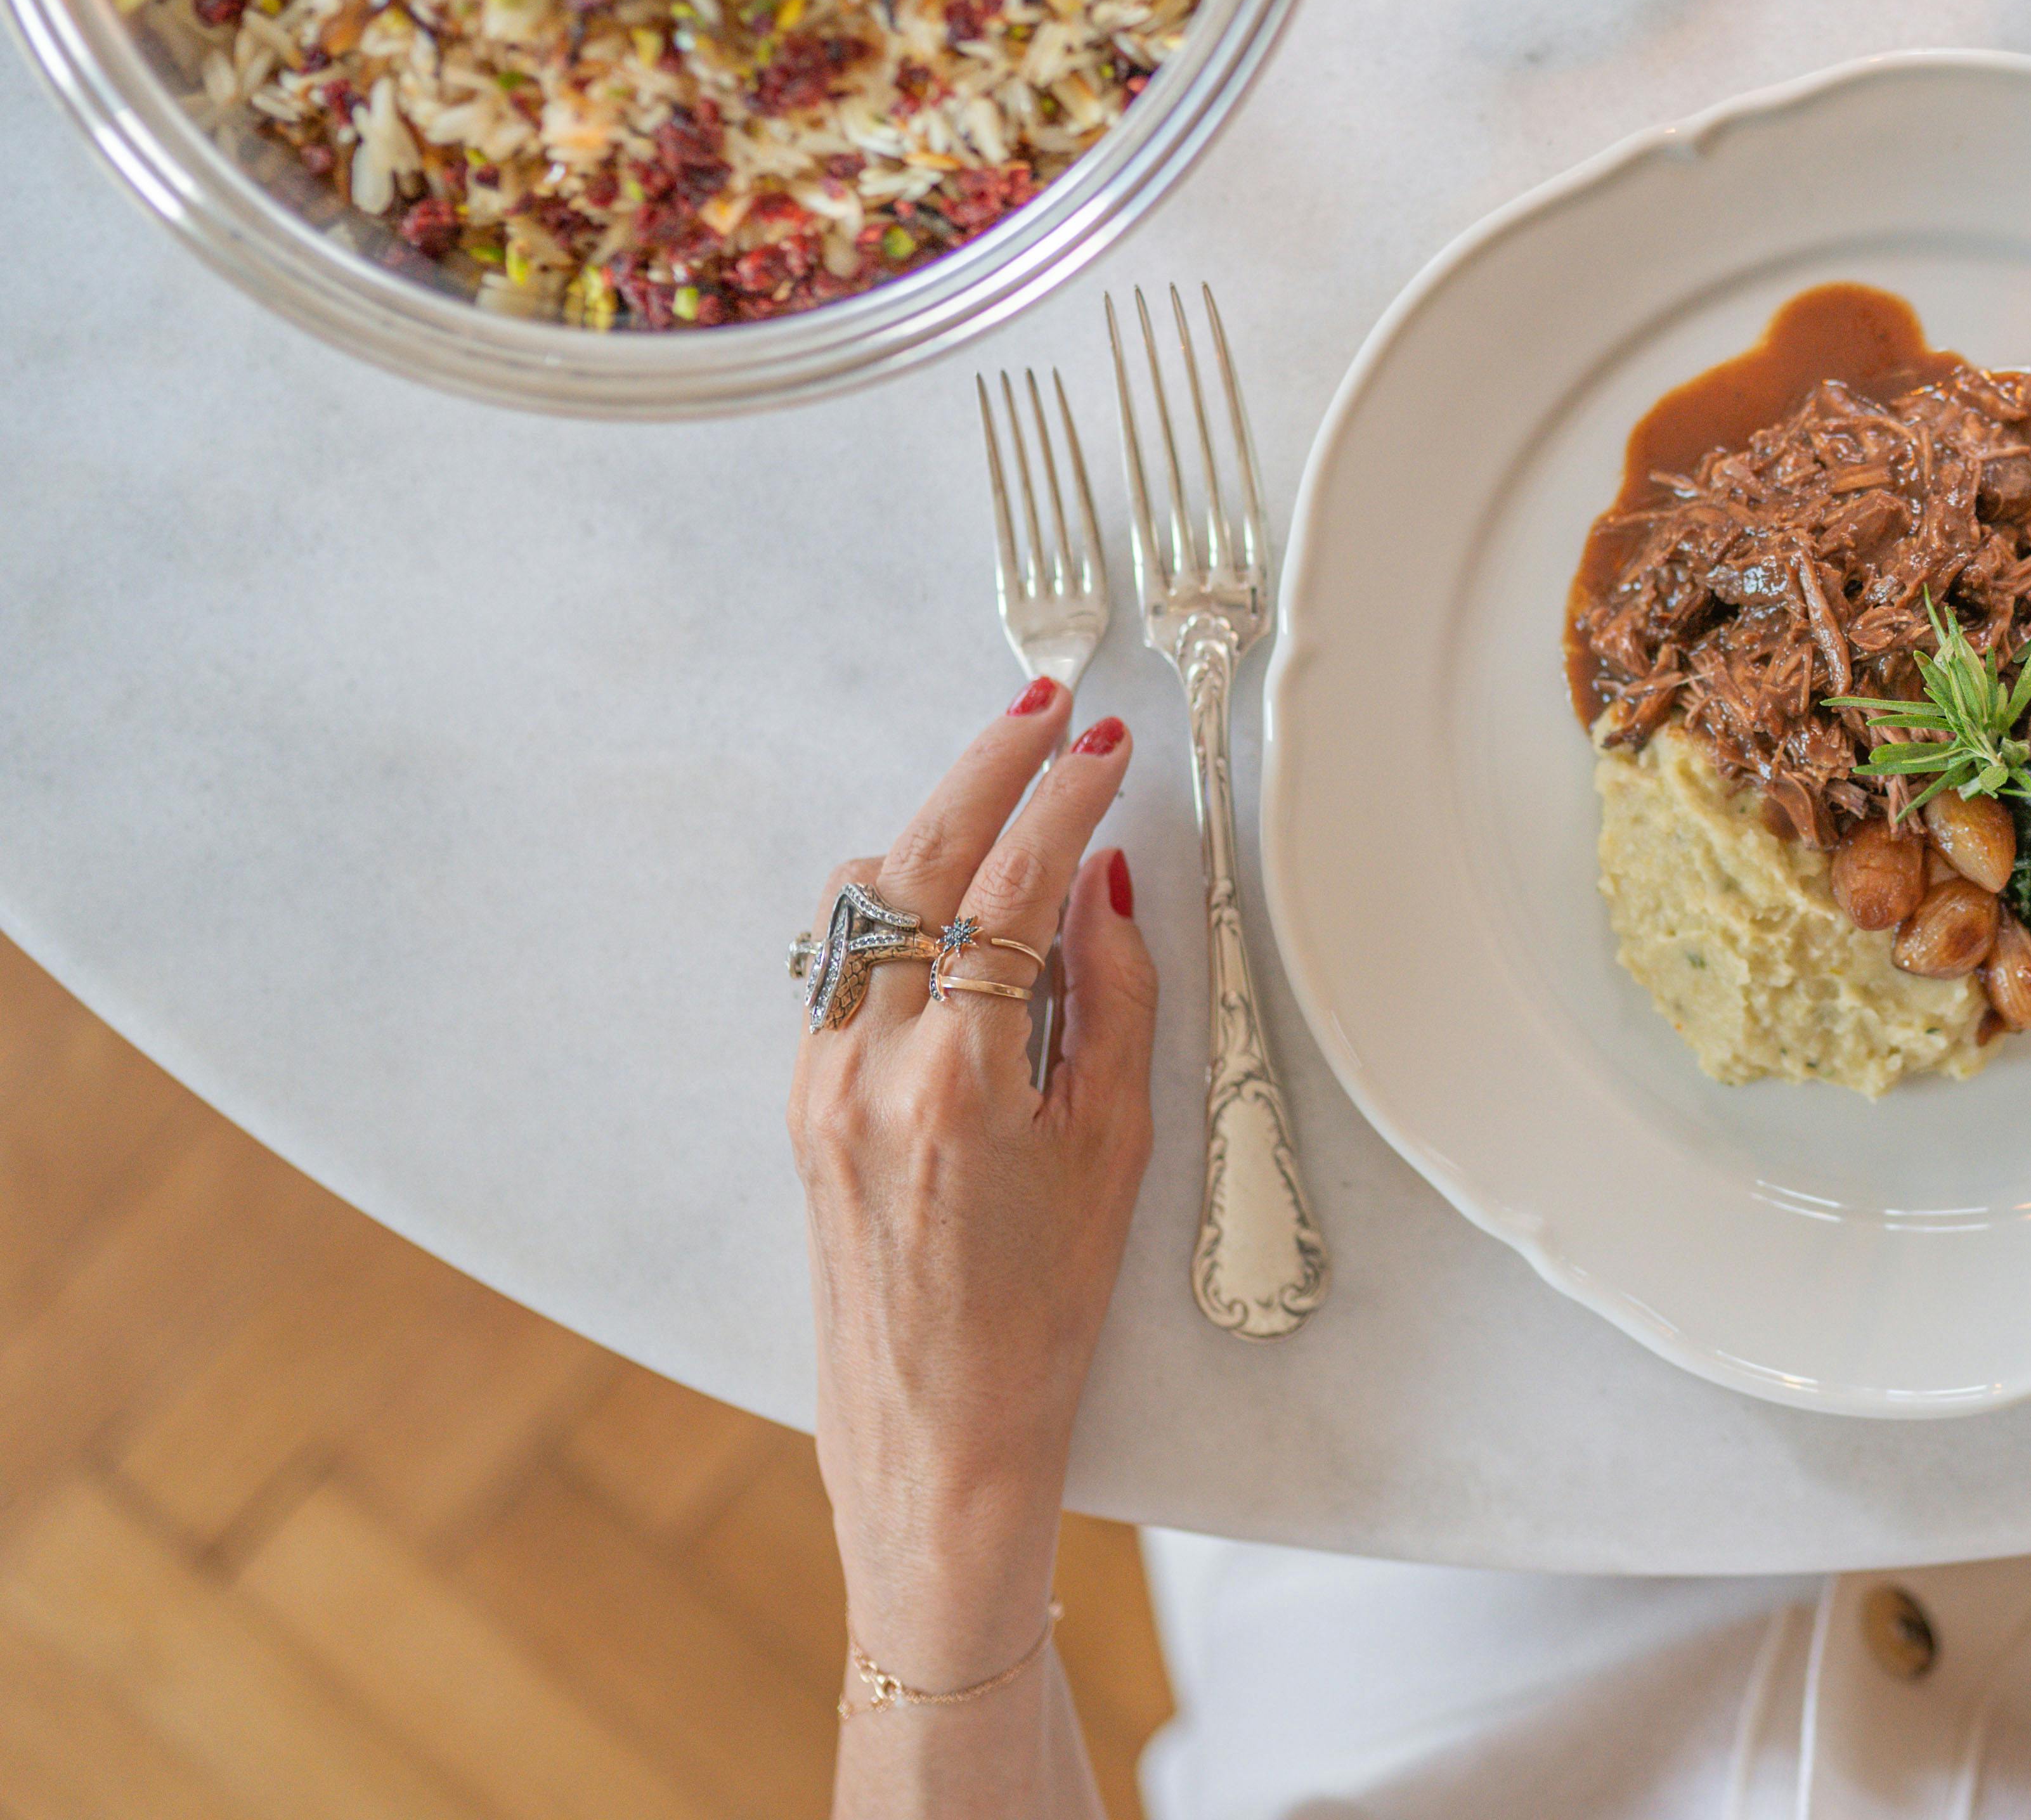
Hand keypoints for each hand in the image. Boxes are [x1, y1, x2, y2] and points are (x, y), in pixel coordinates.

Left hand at [790, 678, 1157, 1691]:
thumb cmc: (1041, 1315)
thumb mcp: (1114, 1151)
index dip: (1066, 800)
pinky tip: (956, 900)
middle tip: (1047, 710)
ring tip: (1011, 803)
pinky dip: (899, 903)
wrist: (935, 1436)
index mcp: (957, 1086)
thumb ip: (1114, 1000)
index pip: (1010, 889)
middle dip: (986, 767)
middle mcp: (867, 1070)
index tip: (1107, 748)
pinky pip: (840, 958)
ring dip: (936, 830)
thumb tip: (1101, 880)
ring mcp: (817, 1082)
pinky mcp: (799, 1100)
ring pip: (861, 896)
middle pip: (917, 858)